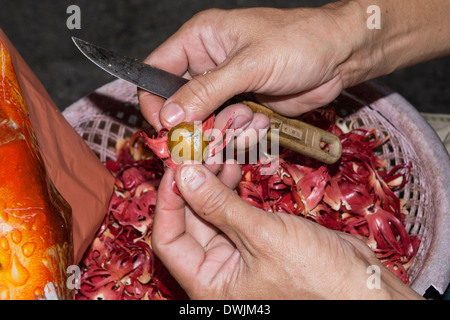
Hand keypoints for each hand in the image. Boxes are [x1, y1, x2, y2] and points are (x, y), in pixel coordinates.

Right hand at [138, 5, 359, 130]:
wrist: (339, 56)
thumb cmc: (297, 43)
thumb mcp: (249, 64)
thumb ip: (205, 91)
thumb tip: (167, 117)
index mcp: (199, 40)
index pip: (156, 72)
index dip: (154, 102)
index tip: (165, 130)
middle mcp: (206, 65)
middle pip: (178, 104)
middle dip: (194, 124)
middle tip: (215, 133)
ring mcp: (225, 89)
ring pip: (204, 122)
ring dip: (224, 130)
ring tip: (251, 118)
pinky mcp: (243, 108)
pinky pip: (228, 130)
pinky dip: (241, 133)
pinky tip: (262, 120)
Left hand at [152, 163, 422, 298]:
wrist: (363, 286)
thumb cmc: (317, 280)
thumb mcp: (263, 238)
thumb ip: (219, 206)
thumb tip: (185, 175)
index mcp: (208, 281)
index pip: (169, 237)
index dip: (168, 199)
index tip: (177, 163)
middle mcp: (218, 266)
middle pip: (192, 214)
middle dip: (198, 174)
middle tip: (204, 140)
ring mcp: (238, 248)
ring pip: (215, 202)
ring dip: (219, 169)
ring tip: (226, 136)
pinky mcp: (257, 233)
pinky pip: (238, 201)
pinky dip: (237, 177)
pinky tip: (238, 153)